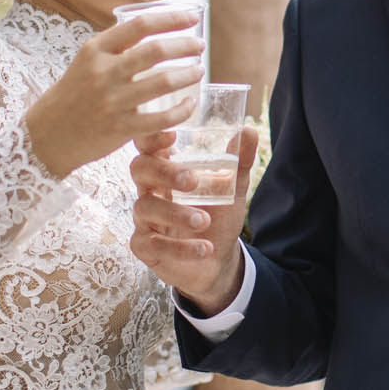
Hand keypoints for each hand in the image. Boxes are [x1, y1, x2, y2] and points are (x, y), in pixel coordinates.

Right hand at [23, 6, 204, 176]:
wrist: (45, 137)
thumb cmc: (72, 96)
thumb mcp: (85, 62)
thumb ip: (115, 48)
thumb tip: (153, 30)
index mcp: (94, 50)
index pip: (139, 25)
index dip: (171, 19)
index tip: (192, 16)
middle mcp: (103, 72)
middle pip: (155, 51)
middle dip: (185, 45)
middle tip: (200, 45)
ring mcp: (112, 101)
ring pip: (163, 82)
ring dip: (188, 74)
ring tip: (199, 71)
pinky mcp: (121, 129)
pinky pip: (162, 118)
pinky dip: (182, 110)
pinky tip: (190, 104)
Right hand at [128, 121, 259, 315]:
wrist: (218, 259)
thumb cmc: (218, 216)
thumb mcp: (232, 188)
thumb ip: (238, 161)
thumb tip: (248, 130)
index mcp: (167, 169)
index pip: (149, 145)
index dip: (152, 137)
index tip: (171, 136)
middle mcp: (150, 190)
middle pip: (140, 169)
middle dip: (164, 172)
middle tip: (192, 181)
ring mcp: (144, 218)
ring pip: (145, 207)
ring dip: (176, 214)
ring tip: (205, 221)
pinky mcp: (145, 246)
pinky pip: (152, 244)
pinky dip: (180, 247)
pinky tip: (205, 248)